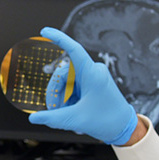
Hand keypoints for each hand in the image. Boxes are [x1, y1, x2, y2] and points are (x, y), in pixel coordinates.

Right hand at [28, 27, 139, 144]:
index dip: (58, 38)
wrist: (124, 128)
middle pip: (63, 74)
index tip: (45, 31)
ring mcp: (92, 77)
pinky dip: (67, 100)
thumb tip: (34, 118)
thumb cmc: (108, 120)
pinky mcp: (91, 84)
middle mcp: (93, 71)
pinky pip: (72, 88)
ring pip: (66, 82)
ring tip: (66, 114)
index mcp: (92, 73)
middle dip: (56, 92)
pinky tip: (71, 111)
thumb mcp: (76, 119)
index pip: (73, 49)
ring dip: (61, 98)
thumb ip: (53, 118)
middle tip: (54, 110)